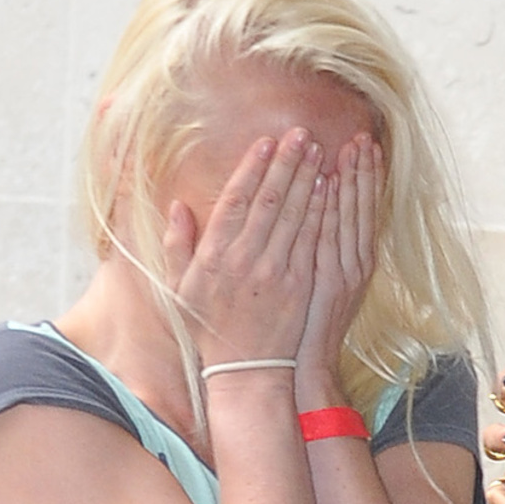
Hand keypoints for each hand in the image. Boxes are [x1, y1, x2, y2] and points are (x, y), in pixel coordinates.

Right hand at [165, 129, 329, 372]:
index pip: (236, 200)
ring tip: (316, 149)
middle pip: (269, 200)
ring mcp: (276, 272)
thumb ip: (177, 246)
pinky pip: (311, 240)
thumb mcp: (180, 289)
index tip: (266, 141)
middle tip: (299, 132)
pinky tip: (327, 188)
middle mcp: (246, 260)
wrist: (246, 370)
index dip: (253, 167)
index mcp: (215, 256)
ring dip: (306, 179)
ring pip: (294, 215)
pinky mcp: (300, 285)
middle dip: (286, 163)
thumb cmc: (211, 329)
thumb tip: (176, 206)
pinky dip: (319, 212)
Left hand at [294, 136, 381, 408]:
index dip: (365, 177)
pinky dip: (332, 208)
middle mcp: (355, 263)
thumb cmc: (302, 326)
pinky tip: (330, 182)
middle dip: (364, 171)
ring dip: (353, 180)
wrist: (303, 366)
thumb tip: (315, 213)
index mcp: (354, 261)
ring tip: (354, 147)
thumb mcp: (317, 284)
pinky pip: (331, 236)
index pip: (361, 209)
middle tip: (365, 136)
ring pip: (351, 216)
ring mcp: (344, 272)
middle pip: (362, 207)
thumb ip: (320, 250)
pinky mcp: (329, 281)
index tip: (365, 145)